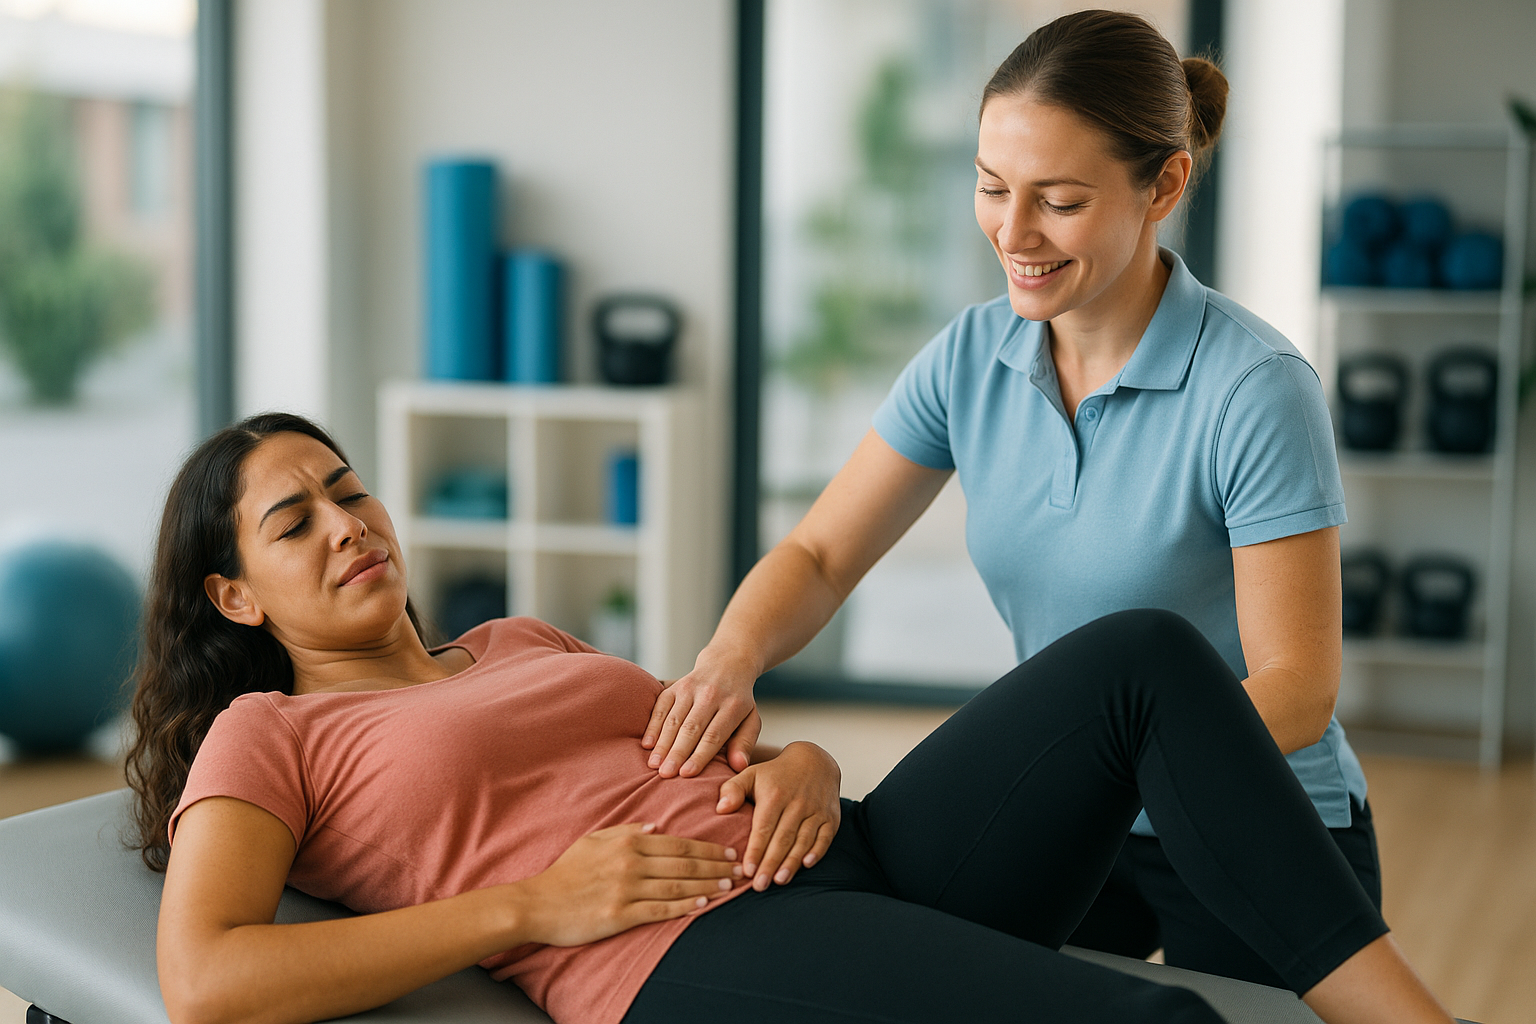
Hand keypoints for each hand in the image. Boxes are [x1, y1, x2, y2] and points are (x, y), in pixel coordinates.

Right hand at [517, 823, 741, 946]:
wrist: (538, 904)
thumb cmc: (565, 872)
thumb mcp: (593, 840)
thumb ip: (625, 830)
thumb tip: (655, 827)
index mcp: (627, 842)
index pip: (678, 843)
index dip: (707, 848)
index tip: (728, 851)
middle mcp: (630, 863)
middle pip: (684, 863)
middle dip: (716, 865)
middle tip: (740, 868)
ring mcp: (626, 890)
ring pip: (677, 885)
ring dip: (708, 885)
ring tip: (730, 886)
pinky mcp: (620, 915)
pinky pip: (659, 909)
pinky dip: (684, 905)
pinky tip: (702, 904)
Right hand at [644, 650, 760, 776]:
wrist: (727, 664)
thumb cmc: (738, 702)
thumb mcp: (751, 720)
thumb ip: (745, 743)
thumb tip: (739, 766)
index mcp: (733, 705)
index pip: (714, 735)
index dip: (700, 755)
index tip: (687, 774)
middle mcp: (711, 695)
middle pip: (691, 728)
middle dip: (677, 753)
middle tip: (666, 774)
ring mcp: (690, 688)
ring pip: (674, 719)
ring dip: (662, 743)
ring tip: (654, 765)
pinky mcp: (675, 686)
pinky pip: (660, 706)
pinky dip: (653, 726)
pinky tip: (647, 744)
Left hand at [715, 742, 839, 890]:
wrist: (815, 761)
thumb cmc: (776, 774)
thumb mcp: (751, 774)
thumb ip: (732, 790)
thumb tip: (720, 809)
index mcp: (775, 795)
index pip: (764, 827)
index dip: (756, 850)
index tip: (747, 870)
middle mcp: (797, 803)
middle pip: (783, 838)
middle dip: (771, 863)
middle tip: (759, 885)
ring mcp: (816, 811)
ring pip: (803, 840)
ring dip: (791, 862)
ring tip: (779, 880)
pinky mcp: (830, 817)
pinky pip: (825, 837)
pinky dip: (817, 851)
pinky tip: (807, 865)